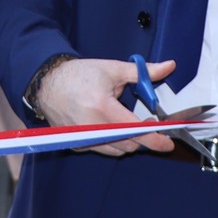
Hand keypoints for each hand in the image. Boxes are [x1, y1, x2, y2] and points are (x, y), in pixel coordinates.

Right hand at [31, 56, 176, 155]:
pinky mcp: (77, 144)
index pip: (134, 130)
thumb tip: (170, 66)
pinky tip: (112, 128)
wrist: (47, 83)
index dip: (154, 138)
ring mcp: (82, 138)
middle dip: (143, 138)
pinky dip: (113, 143)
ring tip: (130, 124)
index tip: (167, 142)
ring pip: (116, 150)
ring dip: (129, 141)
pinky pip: (102, 149)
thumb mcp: (112, 69)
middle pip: (128, 144)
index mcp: (101, 106)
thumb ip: (143, 72)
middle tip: (148, 124)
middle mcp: (91, 127)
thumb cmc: (78, 75)